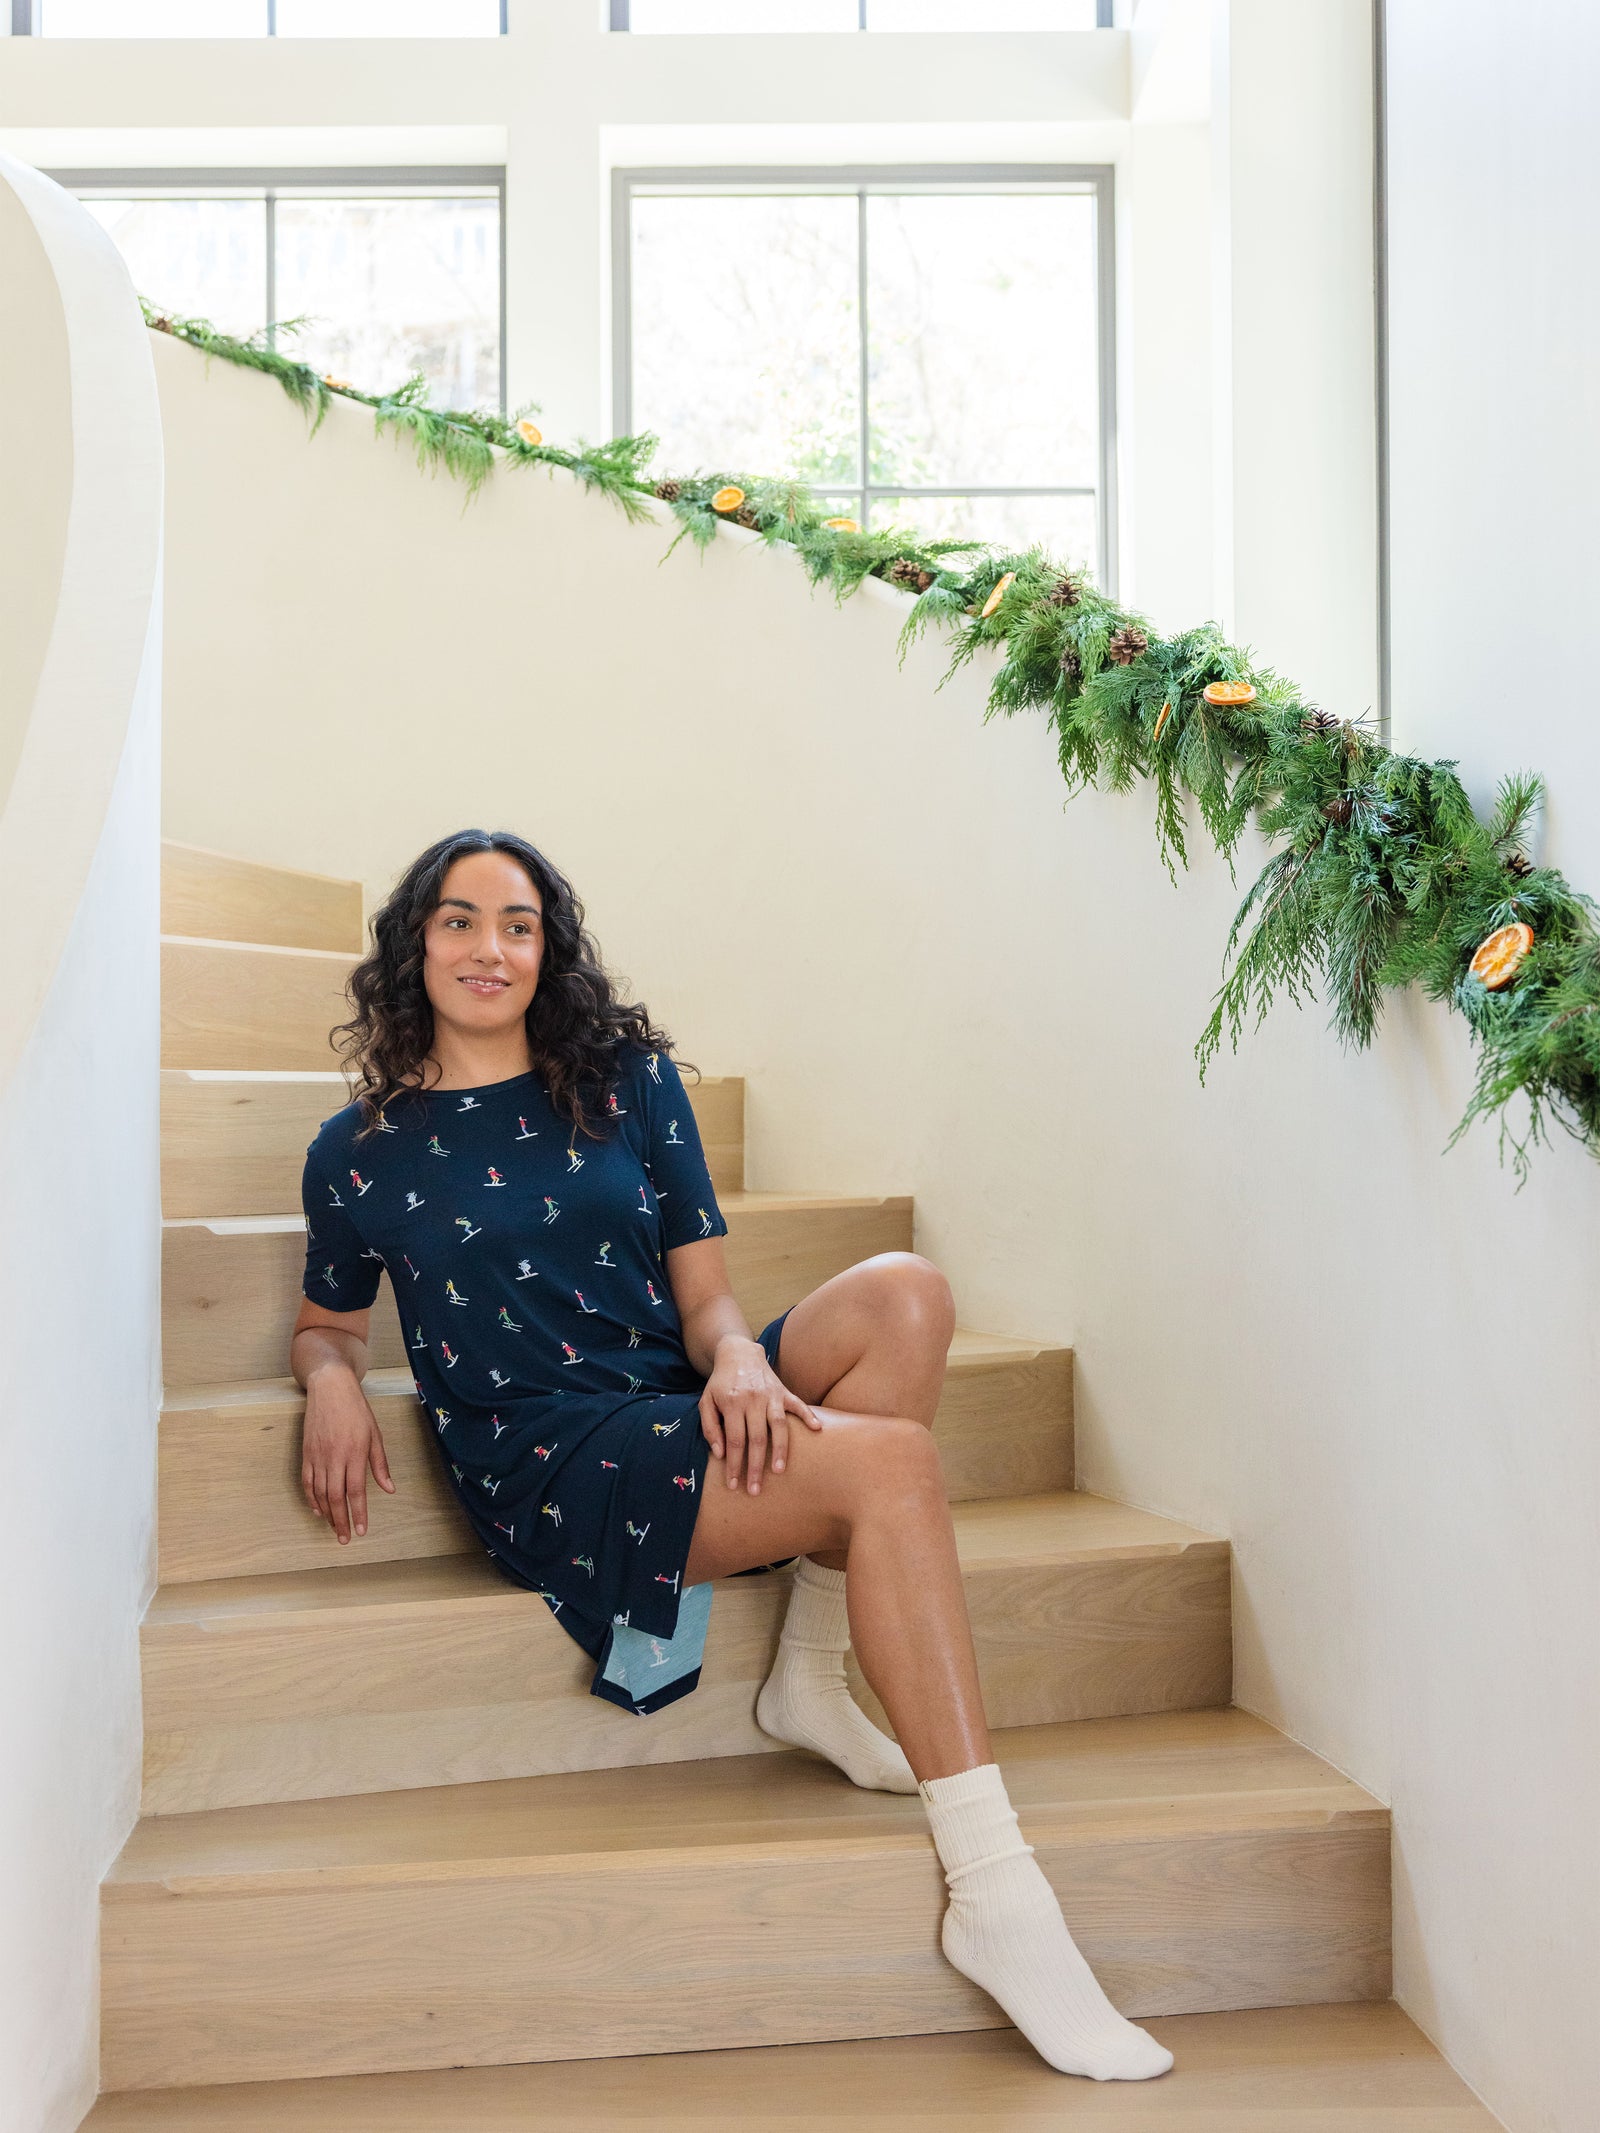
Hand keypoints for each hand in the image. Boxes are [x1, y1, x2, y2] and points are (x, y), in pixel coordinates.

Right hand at [300, 1364, 395, 1542]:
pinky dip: (311, 1498)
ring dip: (326, 1513)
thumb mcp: (375, 1434)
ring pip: (320, 1493)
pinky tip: (317, 1509)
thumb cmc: (357, 1410)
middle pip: (336, 1497)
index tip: (361, 1531)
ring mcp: (318, 1456)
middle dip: (340, 1521)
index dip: (358, 1514)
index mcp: (355, 1453)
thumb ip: (380, 1464)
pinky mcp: (306, 1453)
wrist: (330, 1389)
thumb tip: (389, 1489)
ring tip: (333, 1528)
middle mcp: (334, 1457)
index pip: (356, 1491)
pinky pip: (307, 1482)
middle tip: (344, 1539)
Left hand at [698, 1335, 820, 1495]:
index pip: (734, 1440)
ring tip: (780, 1472)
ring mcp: (770, 1395)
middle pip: (756, 1439)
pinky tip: (817, 1429)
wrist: (738, 1353)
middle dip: (756, 1467)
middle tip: (755, 1490)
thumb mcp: (705, 1402)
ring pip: (779, 1426)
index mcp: (732, 1403)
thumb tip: (719, 1454)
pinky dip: (809, 1415)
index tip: (734, 1485)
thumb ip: (710, 1427)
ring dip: (780, 1450)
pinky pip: (798, 1404)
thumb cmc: (720, 1383)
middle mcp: (753, 1399)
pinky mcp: (783, 1391)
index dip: (734, 1464)